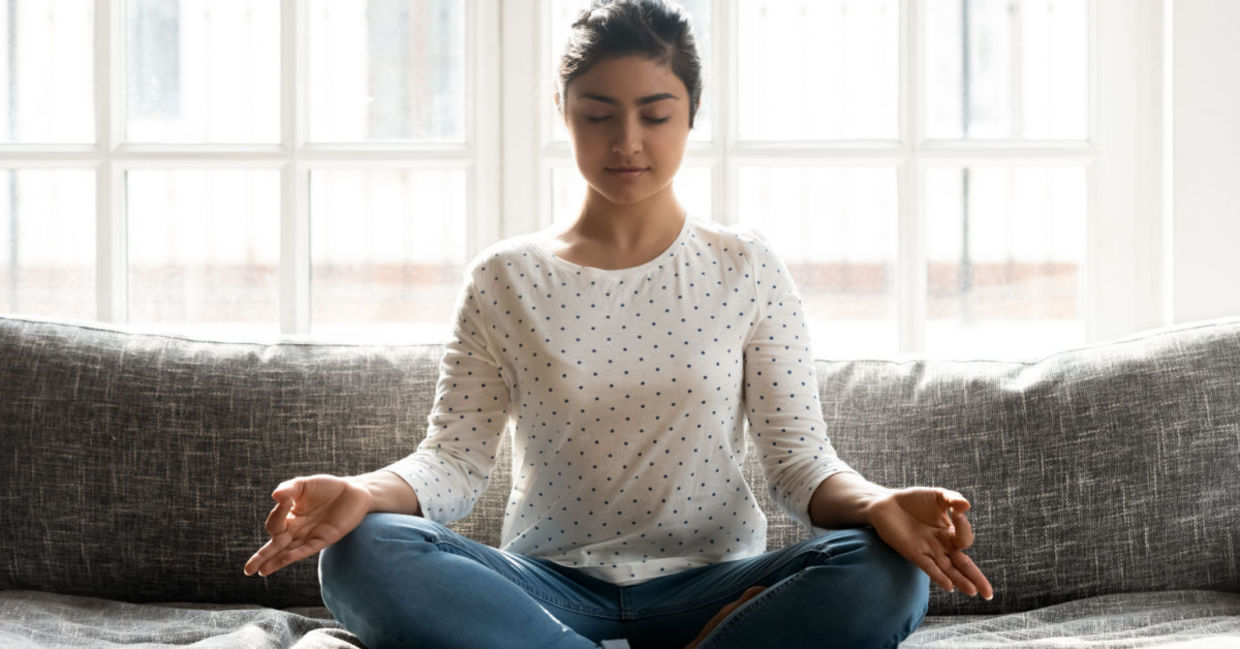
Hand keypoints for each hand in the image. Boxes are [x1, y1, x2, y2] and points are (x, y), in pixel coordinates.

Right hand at [243, 474, 372, 576]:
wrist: (354, 491)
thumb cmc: (327, 487)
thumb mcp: (304, 484)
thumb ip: (289, 489)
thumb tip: (275, 495)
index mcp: (290, 516)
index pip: (275, 522)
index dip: (277, 512)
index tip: (284, 498)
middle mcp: (297, 529)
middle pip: (275, 545)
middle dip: (262, 557)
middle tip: (247, 570)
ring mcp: (309, 536)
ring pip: (288, 552)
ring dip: (275, 561)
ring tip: (260, 572)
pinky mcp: (324, 539)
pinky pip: (306, 549)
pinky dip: (294, 555)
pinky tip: (283, 560)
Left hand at [865, 487, 993, 598]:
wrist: (885, 503)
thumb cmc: (913, 500)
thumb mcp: (937, 495)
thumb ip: (953, 499)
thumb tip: (967, 506)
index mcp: (949, 532)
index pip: (964, 538)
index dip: (964, 527)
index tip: (958, 512)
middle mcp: (941, 545)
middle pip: (963, 564)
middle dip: (976, 578)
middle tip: (989, 594)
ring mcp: (927, 550)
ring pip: (948, 570)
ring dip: (960, 581)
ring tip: (973, 592)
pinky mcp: (912, 552)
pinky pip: (928, 567)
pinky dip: (939, 576)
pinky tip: (949, 586)